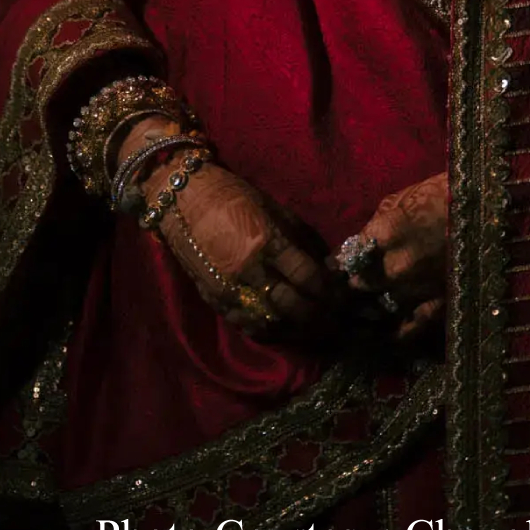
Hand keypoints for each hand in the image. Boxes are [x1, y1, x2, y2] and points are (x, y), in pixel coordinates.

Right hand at [151, 155, 333, 339]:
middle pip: (295, 307)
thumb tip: (329, 267)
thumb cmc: (235, 197)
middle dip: (321, 317)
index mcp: (267, 242)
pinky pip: (249, 327)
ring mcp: (230, 290)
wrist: (185, 199)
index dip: (330, 291)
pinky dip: (273, 332)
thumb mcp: (276, 209)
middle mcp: (249, 271)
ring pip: (274, 324)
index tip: (344, 296)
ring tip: (318, 330)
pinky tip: (288, 330)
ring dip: (300, 330)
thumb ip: (303, 240)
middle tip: (338, 320)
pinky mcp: (215, 301)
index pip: (308, 277)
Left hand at [334, 171, 447, 339]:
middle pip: (359, 287)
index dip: (338, 265)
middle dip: (351, 287)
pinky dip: (395, 333)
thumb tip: (361, 243)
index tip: (333, 270)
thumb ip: (378, 223)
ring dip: (368, 311)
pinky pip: (411, 327)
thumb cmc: (444, 193)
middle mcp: (397, 266)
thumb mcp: (402, 198)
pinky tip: (385, 335)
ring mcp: (419, 288)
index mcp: (385, 233)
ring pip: (380, 309)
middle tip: (343, 291)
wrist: (486, 206)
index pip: (348, 258)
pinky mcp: (440, 303)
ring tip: (357, 316)